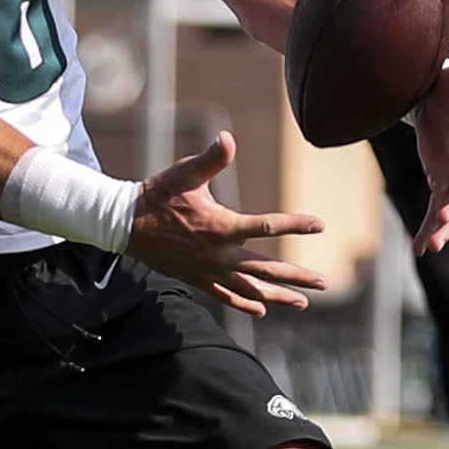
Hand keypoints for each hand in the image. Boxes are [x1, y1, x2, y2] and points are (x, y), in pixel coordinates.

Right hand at [127, 131, 326, 317]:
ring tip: (302, 303)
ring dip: (277, 296)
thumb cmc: (158, 194)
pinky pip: (225, 296)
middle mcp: (218, 254)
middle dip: (296, 277)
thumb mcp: (184, 173)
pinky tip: (261, 310)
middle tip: (323, 283)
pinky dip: (244, 304)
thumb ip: (211, 158)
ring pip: (250, 289)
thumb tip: (227, 137)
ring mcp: (208, 270)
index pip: (267, 227)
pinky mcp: (197, 278)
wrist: (125, 224)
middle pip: (266, 269)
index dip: (295, 224)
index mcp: (220, 226)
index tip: (320, 224)